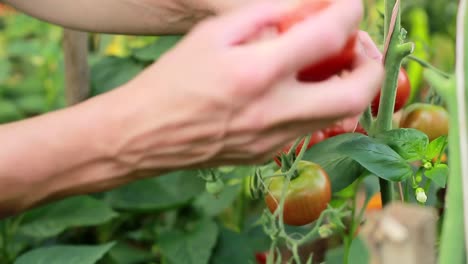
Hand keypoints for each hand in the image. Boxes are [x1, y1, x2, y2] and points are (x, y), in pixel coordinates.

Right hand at [111, 0, 383, 171]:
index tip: (349, 5)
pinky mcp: (268, 155)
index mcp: (256, 72)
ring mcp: (273, 140)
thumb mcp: (214, 33)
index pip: (326, 37)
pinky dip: (319, 104)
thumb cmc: (173, 78)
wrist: (146, 134)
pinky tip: (300, 90)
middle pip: (354, 93)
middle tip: (357, 47)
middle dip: (371, 65)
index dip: (349, 13)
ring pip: (340, 117)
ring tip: (333, 66)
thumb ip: (266, 16)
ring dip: (349, 87)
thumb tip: (308, 8)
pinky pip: (310, 128)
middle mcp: (272, 111)